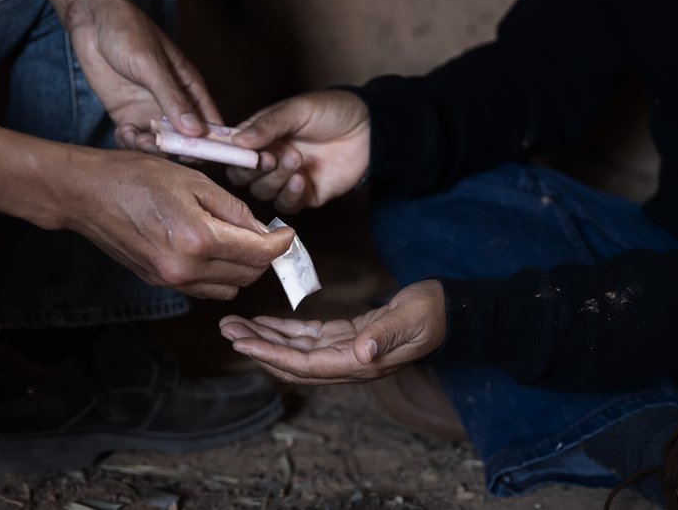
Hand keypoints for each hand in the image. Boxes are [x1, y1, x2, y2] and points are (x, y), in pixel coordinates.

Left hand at [65, 0, 220, 148]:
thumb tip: (196, 131)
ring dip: (149, 148)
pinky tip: (123, 131)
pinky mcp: (126, 114)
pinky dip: (129, 142)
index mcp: (189, 87)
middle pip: (184, 139)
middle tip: (159, 147)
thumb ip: (172, 98)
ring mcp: (149, 110)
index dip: (210, 142)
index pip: (209, 121)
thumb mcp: (151, 65)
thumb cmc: (128, 32)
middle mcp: (172, 103)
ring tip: (136, 138)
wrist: (91, 19)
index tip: (200, 155)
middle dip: (174, 149)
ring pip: (158, 144)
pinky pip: (133, 139)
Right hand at [67, 149, 294, 299]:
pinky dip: (218, 274)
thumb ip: (233, 209)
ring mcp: (171, 280)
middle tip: (265, 233)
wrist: (87, 195)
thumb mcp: (194, 181)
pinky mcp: (160, 283)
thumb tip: (261, 230)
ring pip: (228, 288)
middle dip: (263, 256)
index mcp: (199, 239)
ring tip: (237, 241)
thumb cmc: (137, 177)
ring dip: (241, 268)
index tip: (287, 233)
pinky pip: (204, 288)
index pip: (258, 253)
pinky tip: (213, 250)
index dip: (280, 244)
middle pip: (247, 275)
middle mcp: (186, 269)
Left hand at [219, 280, 445, 383]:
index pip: (305, 365)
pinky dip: (284, 331)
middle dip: (258, 347)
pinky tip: (264, 323)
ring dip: (264, 338)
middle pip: (292, 362)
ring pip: (295, 350)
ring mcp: (346, 352)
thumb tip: (363, 353)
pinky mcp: (346, 337)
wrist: (450, 311)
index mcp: (360, 363)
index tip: (242, 343)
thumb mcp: (412, 320)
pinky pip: (308, 338)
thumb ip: (386, 336)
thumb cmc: (432, 313)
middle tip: (227, 330)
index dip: (271, 355)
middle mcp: (348, 363)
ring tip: (235, 325)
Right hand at [226, 90, 370, 213]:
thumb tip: (238, 140)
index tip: (241, 153)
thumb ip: (268, 125)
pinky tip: (300, 179)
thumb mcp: (297, 110)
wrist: (370, 129)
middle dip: (253, 170)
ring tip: (296, 159)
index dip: (232, 155)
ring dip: (275, 178)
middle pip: (242, 177)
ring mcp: (285, 178)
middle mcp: (270, 158)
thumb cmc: (332, 111)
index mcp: (262, 136)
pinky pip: (286, 204)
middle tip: (269, 158)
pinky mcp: (304, 195)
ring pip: (263, 192)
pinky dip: (289, 194)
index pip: (234, 150)